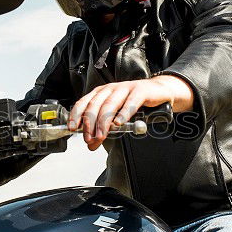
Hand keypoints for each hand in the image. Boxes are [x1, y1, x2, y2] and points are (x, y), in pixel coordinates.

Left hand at [67, 74, 193, 149]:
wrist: (158, 92)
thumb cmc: (135, 102)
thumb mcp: (115, 114)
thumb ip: (103, 126)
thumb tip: (91, 142)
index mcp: (101, 93)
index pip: (83, 103)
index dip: (76, 115)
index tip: (72, 128)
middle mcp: (110, 89)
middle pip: (95, 106)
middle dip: (90, 124)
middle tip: (89, 139)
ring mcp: (125, 89)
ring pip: (110, 105)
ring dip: (103, 122)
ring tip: (101, 135)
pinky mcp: (140, 91)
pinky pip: (130, 103)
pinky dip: (124, 114)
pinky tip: (119, 123)